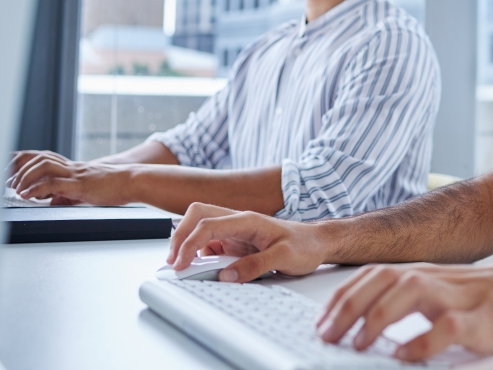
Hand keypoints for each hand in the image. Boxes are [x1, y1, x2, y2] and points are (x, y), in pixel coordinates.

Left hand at [6, 150, 131, 205]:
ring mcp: (75, 174)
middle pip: (39, 157)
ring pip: (44, 165)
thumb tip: (52, 202)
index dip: (24, 161)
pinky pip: (53, 184)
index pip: (43, 157)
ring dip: (25, 176)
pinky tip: (28, 196)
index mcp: (72, 168)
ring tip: (17, 189)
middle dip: (19, 168)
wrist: (133, 181)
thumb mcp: (85, 191)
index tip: (10, 172)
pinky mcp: (80, 184)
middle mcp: (71, 167)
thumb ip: (67, 195)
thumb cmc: (114, 186)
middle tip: (8, 182)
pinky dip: (36, 189)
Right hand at [167, 203, 326, 279]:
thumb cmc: (305, 245)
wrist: (318, 243)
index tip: (180, 264)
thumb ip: (256, 266)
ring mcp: (236, 231)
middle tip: (173, 262)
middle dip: (180, 236)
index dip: (189, 243)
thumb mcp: (285, 257)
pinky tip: (201, 267)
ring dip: (188, 244)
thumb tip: (227, 276)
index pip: (208, 224)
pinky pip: (211, 243)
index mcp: (248, 219)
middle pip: (197, 216)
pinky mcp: (236, 242)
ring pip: (201, 228)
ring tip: (182, 267)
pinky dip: (200, 253)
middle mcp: (239, 222)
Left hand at [316, 253, 492, 361]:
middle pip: (384, 280)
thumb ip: (410, 302)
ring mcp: (460, 297)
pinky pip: (448, 326)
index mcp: (425, 274)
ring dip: (379, 316)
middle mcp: (437, 279)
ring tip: (358, 342)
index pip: (374, 276)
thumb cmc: (490, 295)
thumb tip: (364, 322)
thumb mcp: (444, 293)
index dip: (344, 297)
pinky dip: (422, 340)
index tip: (322, 321)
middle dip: (350, 306)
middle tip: (327, 335)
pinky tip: (405, 355)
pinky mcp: (482, 320)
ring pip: (412, 292)